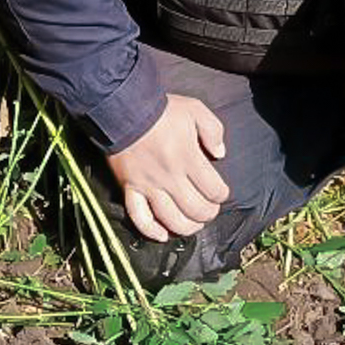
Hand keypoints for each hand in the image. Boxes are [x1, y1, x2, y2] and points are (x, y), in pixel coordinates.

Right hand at [106, 94, 232, 241]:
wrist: (123, 108)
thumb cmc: (162, 110)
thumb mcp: (195, 110)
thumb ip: (214, 131)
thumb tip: (220, 154)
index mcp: (188, 158)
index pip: (213, 189)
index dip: (221, 194)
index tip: (221, 192)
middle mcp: (169, 177)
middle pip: (195, 209)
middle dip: (208, 213)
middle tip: (210, 209)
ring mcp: (148, 186)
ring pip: (170, 218)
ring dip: (187, 227)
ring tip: (194, 223)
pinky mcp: (130, 189)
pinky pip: (139, 217)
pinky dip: (151, 231)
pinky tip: (163, 236)